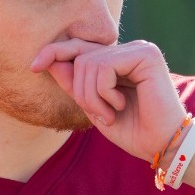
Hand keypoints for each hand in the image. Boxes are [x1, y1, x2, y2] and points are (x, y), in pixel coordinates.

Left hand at [30, 38, 187, 162]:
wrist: (161, 145)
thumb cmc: (131, 130)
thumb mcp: (93, 107)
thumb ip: (74, 84)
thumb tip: (48, 60)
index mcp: (117, 60)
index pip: (78, 48)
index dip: (54, 53)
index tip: (33, 67)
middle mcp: (128, 50)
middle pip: (79, 56)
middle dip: (80, 91)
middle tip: (99, 114)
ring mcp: (138, 49)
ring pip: (89, 63)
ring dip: (92, 96)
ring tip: (110, 113)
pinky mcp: (146, 55)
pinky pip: (105, 67)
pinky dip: (104, 92)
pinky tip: (120, 104)